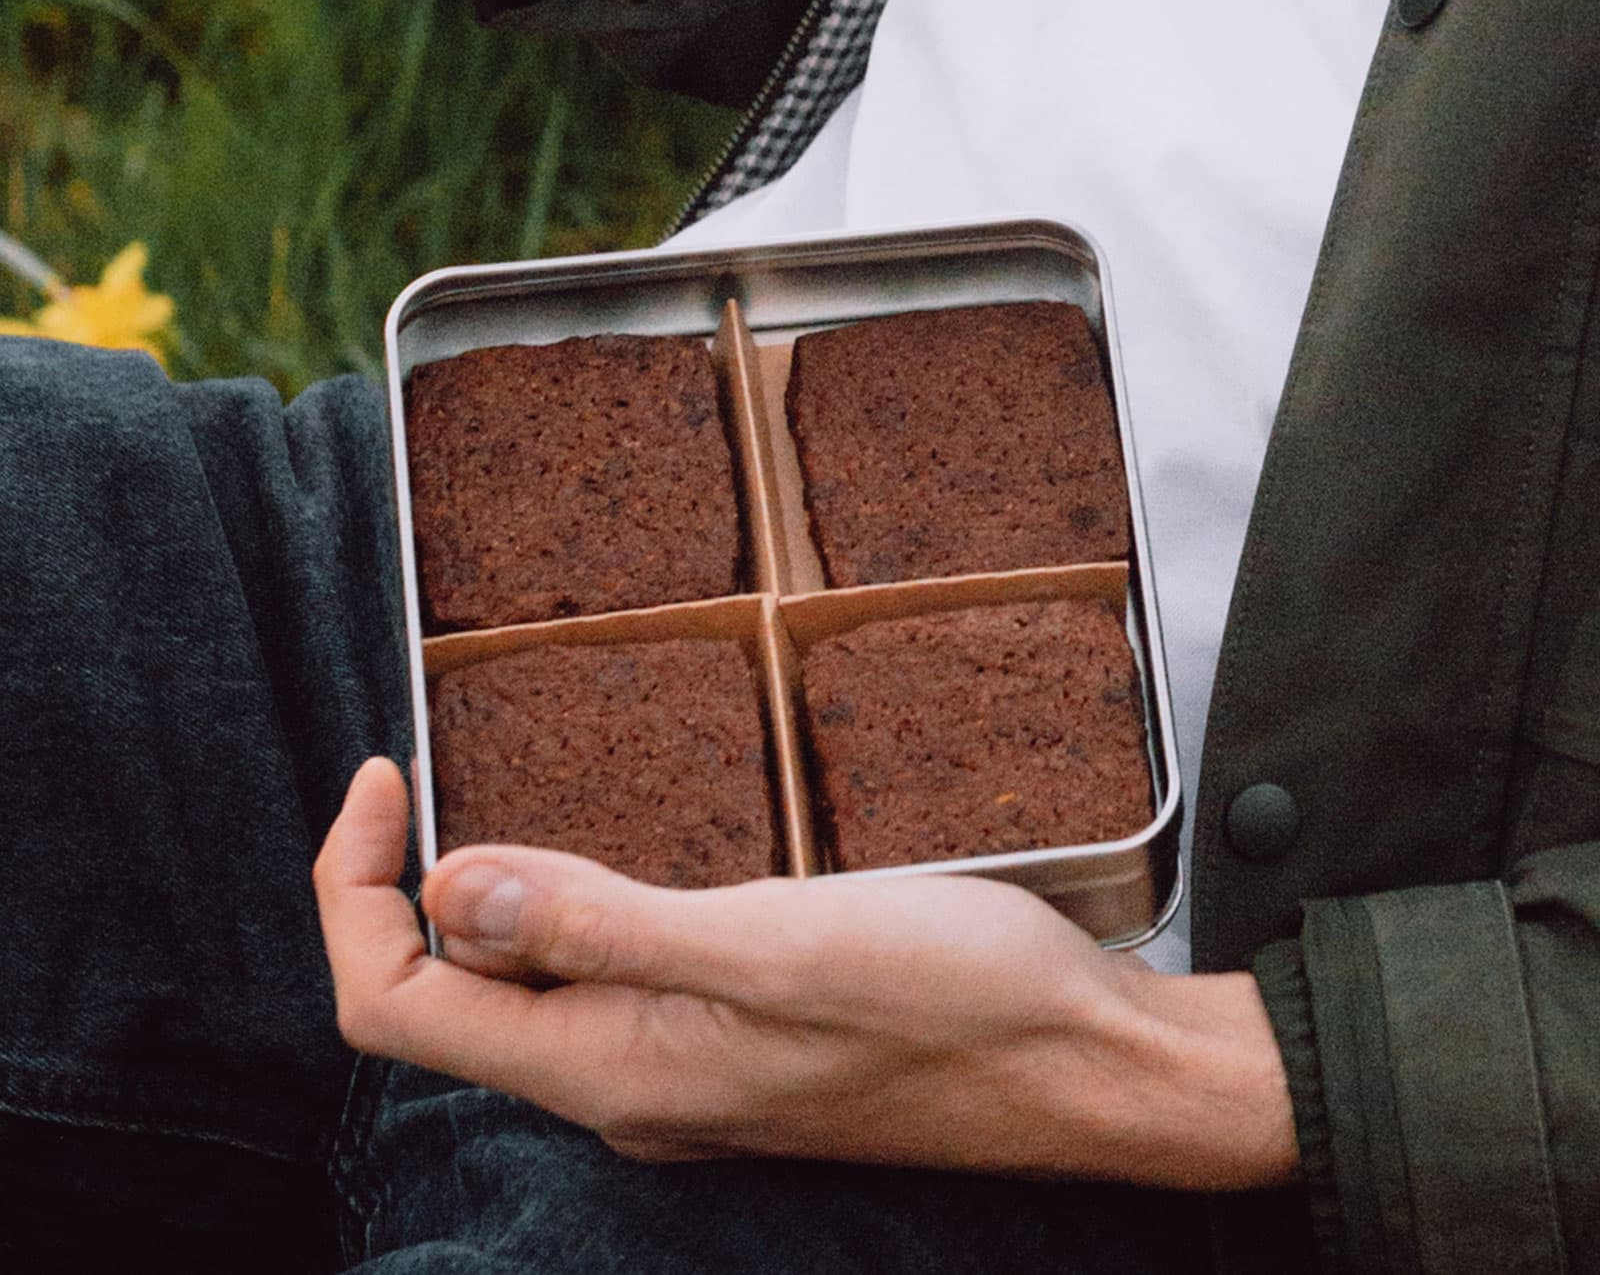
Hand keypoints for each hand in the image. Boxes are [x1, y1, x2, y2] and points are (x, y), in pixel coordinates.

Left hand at [315, 759, 1298, 1189]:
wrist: (1087, 1066)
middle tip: (435, 759)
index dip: (353, 892)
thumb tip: (442, 891)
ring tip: (515, 773)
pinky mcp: (737, 1033)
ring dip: (494, 886)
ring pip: (529, 982)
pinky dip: (577, 898)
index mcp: (610, 1069)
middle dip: (407, 881)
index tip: (387, 774)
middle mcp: (626, 1082)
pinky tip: (631, 827)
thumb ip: (600, 926)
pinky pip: (609, 971)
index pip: (397, 1006)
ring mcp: (682, 1065)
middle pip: (447, 998)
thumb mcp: (770, 946)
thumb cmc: (950, 1003)